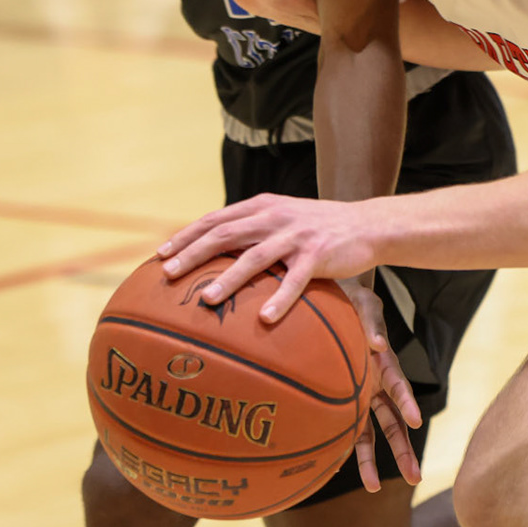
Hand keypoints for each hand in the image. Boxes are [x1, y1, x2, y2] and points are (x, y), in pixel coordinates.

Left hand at [156, 193, 382, 319]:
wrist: (366, 223)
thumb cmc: (319, 227)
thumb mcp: (283, 218)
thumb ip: (254, 228)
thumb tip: (215, 251)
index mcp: (262, 207)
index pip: (216, 219)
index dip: (186, 235)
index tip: (161, 254)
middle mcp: (274, 217)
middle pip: (225, 234)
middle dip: (193, 254)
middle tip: (169, 274)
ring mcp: (295, 235)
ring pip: (254, 257)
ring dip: (228, 278)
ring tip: (207, 300)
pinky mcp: (317, 254)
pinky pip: (295, 280)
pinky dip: (279, 300)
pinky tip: (266, 319)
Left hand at [339, 277, 423, 489]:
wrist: (334, 298)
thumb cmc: (352, 299)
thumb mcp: (364, 304)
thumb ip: (371, 323)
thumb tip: (379, 345)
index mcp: (385, 363)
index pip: (400, 386)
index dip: (408, 402)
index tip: (416, 420)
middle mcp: (377, 384)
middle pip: (394, 422)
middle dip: (404, 450)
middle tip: (415, 478)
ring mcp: (361, 394)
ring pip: (370, 432)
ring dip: (374, 460)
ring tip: (374, 489)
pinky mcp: (344, 399)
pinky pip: (345, 427)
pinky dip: (344, 447)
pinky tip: (337, 469)